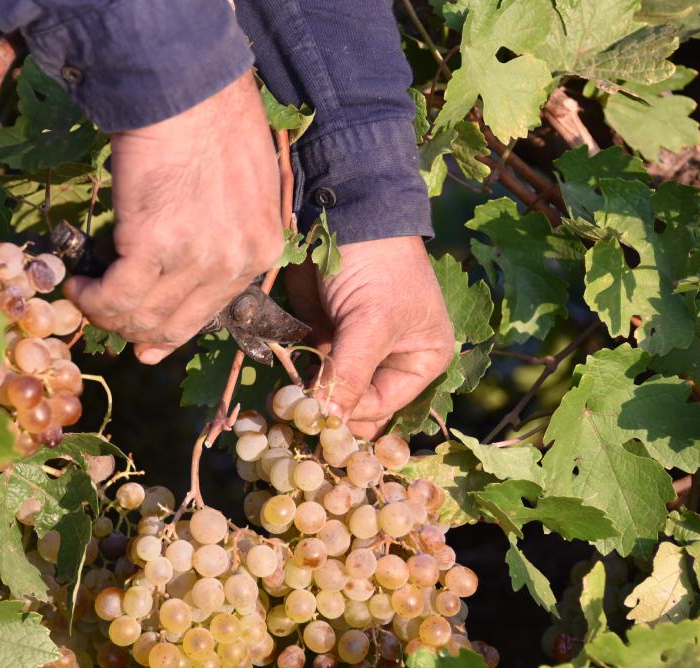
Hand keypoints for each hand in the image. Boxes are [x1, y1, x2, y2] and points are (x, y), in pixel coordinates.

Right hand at [64, 71, 281, 363]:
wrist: (186, 87)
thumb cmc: (212, 120)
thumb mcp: (244, 185)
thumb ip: (227, 229)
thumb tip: (192, 262)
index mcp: (262, 249)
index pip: (214, 311)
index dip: (172, 329)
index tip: (144, 337)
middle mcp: (236, 262)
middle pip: (178, 324)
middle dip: (136, 328)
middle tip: (104, 313)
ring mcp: (198, 258)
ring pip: (144, 316)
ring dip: (106, 313)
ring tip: (83, 293)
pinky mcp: (154, 246)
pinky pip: (116, 296)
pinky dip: (91, 298)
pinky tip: (75, 284)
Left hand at [285, 236, 454, 437]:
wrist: (345, 215)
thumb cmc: (377, 266)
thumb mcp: (371, 322)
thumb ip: (350, 373)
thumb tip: (329, 421)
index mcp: (421, 360)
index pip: (383, 406)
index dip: (350, 416)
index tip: (315, 421)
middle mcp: (391, 361)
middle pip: (357, 406)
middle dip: (329, 413)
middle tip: (297, 420)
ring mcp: (355, 351)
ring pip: (330, 393)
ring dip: (307, 400)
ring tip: (283, 405)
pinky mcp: (326, 339)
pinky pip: (310, 373)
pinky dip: (295, 381)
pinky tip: (278, 390)